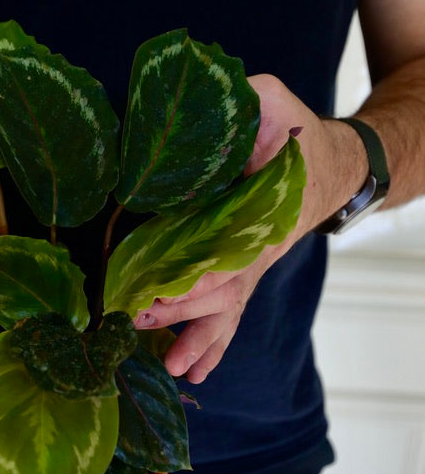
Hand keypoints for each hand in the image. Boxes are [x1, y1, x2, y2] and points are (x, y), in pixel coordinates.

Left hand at [133, 74, 367, 382]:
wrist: (331, 165)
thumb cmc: (294, 132)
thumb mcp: (272, 102)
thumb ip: (251, 103)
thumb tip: (214, 102)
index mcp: (262, 212)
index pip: (229, 253)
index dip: (198, 278)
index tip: (163, 295)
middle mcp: (256, 247)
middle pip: (224, 292)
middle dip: (185, 313)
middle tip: (143, 321)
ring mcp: (251, 265)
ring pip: (227, 311)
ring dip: (200, 339)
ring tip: (176, 368)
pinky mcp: (243, 272)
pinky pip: (229, 313)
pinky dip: (212, 343)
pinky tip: (194, 370)